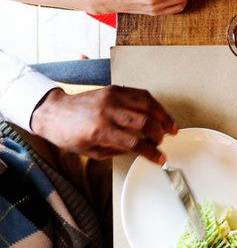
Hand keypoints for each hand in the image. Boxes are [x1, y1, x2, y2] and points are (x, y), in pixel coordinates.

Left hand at [30, 86, 177, 162]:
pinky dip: (153, 103)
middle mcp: (108, 112)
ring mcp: (112, 97)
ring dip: (162, 116)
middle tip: (164, 141)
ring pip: (147, 104)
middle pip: (144, 122)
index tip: (160, 158)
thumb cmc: (69, 134)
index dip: (151, 152)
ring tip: (170, 125)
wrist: (55, 112)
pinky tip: (158, 112)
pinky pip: (139, 93)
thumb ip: (117, 150)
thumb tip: (139, 149)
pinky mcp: (114, 89)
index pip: (135, 143)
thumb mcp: (91, 151)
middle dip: (159, 133)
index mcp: (100, 131)